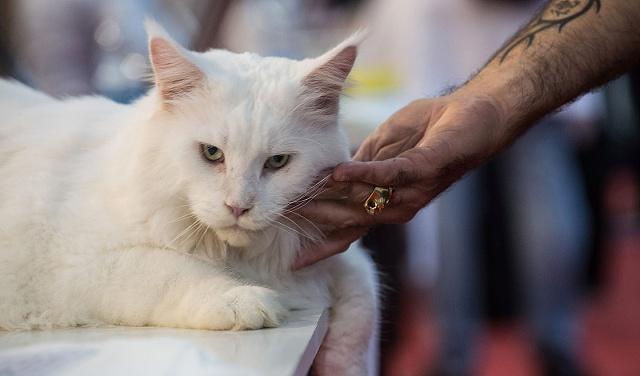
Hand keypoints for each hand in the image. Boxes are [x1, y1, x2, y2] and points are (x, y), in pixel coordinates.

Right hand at [293, 92, 508, 268]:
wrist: (472, 115)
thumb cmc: (428, 130)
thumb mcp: (383, 149)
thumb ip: (360, 165)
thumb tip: (328, 174)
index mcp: (386, 201)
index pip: (349, 229)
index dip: (322, 245)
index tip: (294, 259)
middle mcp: (398, 205)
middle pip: (350, 219)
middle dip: (315, 218)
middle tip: (282, 214)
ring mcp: (411, 190)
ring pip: (365, 201)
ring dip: (331, 197)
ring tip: (300, 194)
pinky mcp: (423, 169)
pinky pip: (389, 175)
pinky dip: (363, 174)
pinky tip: (339, 172)